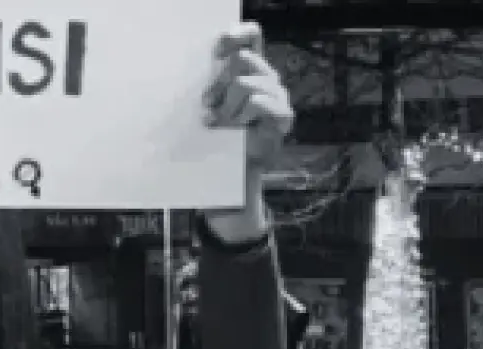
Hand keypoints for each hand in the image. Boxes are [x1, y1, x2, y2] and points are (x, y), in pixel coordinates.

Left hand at [200, 22, 293, 242]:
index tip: (219, 45)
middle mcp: (267, 80)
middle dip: (220, 84)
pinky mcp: (283, 117)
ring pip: (246, 82)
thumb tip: (199, 72)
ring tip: (223, 126)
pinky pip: (260, 101)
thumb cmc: (214, 145)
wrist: (228, 180)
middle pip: (242, 58)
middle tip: (210, 108)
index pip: (251, 37)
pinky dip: (242, 115)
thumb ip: (207, 88)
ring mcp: (278, 97)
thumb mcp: (205, 112)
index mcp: (248, 73)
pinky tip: (236, 130)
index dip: (238, 34)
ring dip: (228, 106)